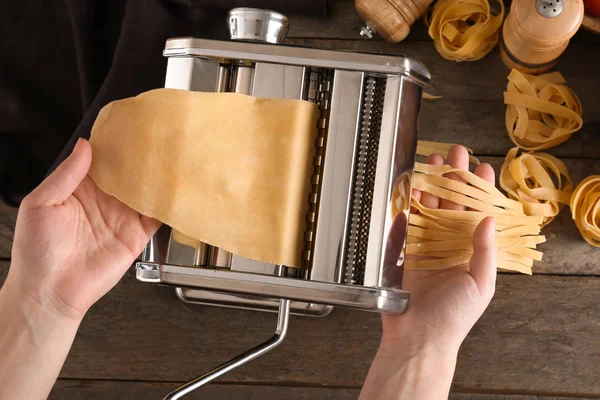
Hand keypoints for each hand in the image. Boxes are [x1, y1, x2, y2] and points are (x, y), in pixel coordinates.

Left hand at [6, 138, 160, 320]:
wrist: (50, 293)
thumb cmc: (36, 252)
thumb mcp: (41, 203)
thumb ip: (66, 175)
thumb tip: (85, 145)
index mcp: (80, 189)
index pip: (102, 160)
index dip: (115, 144)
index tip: (130, 128)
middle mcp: (104, 200)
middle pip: (129, 173)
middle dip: (142, 158)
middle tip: (159, 139)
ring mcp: (122, 218)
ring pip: (146, 191)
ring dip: (158, 178)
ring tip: (173, 159)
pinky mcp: (136, 236)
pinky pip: (156, 217)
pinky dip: (168, 205)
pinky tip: (176, 192)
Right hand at [360, 145, 497, 399]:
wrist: (418, 339)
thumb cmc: (453, 317)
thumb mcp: (480, 283)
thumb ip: (484, 250)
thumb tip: (489, 218)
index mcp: (469, 254)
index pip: (476, 214)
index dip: (478, 191)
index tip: (480, 168)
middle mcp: (448, 248)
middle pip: (449, 207)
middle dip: (450, 180)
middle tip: (450, 154)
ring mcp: (424, 252)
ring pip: (426, 212)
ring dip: (427, 189)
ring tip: (428, 166)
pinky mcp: (402, 258)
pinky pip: (403, 231)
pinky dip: (404, 214)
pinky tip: (406, 198)